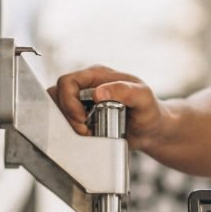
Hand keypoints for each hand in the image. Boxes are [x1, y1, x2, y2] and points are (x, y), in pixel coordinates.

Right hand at [48, 65, 167, 151]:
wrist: (152, 131)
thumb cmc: (150, 111)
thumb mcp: (144, 99)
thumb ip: (124, 91)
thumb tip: (98, 92)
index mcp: (98, 75)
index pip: (67, 81)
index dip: (68, 101)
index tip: (82, 118)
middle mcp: (87, 86)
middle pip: (58, 95)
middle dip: (67, 115)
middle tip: (85, 128)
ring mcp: (84, 102)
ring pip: (59, 109)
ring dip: (68, 124)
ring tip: (88, 133)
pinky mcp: (83, 117)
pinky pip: (66, 121)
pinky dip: (72, 131)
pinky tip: (89, 136)